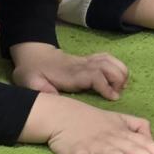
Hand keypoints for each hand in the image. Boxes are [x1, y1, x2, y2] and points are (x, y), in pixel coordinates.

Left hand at [10, 43, 127, 100]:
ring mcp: (85, 61)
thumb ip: (43, 90)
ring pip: (109, 60)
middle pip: (107, 66)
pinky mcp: (87, 59)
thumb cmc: (32, 72)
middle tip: (120, 91)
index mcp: (71, 74)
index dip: (106, 85)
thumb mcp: (30, 82)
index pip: (94, 76)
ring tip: (123, 84)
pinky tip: (118, 73)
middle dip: (118, 78)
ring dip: (120, 70)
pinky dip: (115, 63)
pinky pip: (106, 57)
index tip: (114, 97)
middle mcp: (81, 65)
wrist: (33, 55)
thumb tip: (56, 98)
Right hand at [20, 93, 153, 153]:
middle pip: (135, 151)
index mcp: (124, 132)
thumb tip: (153, 139)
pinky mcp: (79, 152)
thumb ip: (138, 127)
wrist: (63, 114)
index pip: (146, 143)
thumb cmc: (93, 120)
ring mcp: (96, 145)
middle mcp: (114, 139)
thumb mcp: (119, 119)